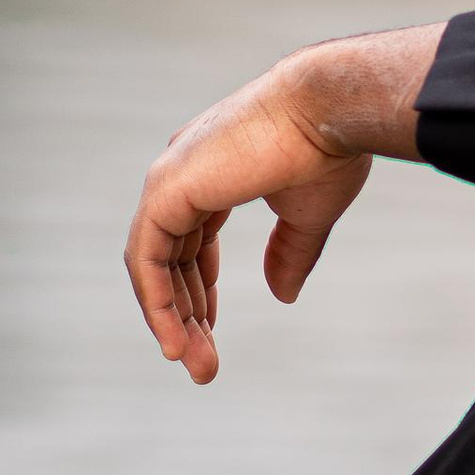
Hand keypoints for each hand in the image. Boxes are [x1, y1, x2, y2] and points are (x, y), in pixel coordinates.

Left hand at [124, 27, 438, 383]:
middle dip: (185, 313)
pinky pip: (145, 260)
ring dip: (171, 319)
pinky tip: (174, 339)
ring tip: (194, 363)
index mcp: (210, 172)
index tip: (211, 330)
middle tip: (203, 365)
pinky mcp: (166, 192)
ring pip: (151, 265)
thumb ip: (288, 253)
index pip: (189, 240)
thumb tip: (281, 296)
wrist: (329, 108)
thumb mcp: (308, 213)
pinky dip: (156, 302)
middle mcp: (181, 174)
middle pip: (168, 258)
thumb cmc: (327, 148)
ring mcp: (169, 181)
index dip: (199, 288)